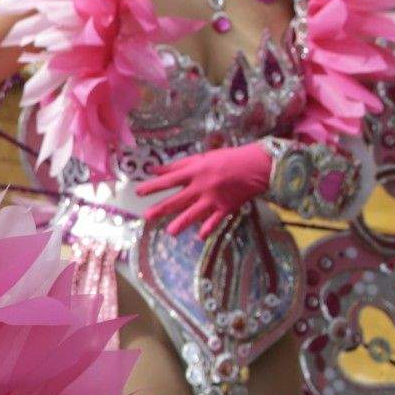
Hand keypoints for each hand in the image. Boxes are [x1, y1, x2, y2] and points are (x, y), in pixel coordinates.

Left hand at [137, 143, 273, 237]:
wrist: (256, 166)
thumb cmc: (227, 159)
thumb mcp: (202, 157)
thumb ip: (178, 165)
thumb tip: (155, 169)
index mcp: (195, 171)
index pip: (170, 180)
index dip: (153, 186)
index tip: (138, 192)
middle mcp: (202, 186)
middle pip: (178, 199)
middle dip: (161, 208)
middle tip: (147, 216)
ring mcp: (214, 198)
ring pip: (195, 213)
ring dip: (182, 222)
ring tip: (170, 232)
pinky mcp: (226, 207)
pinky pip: (215, 220)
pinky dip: (208, 228)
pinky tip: (200, 237)